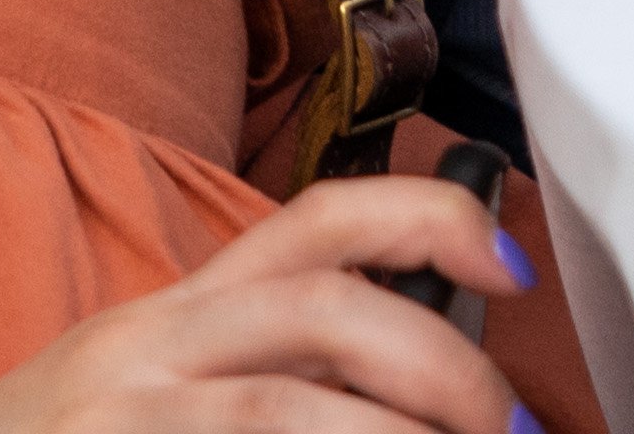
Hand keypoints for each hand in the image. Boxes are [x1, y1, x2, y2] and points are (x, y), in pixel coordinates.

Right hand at [0, 172, 525, 433]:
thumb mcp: (146, 381)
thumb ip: (262, 363)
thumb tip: (415, 380)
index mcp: (176, 312)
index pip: (319, 219)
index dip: (430, 219)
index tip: (509, 264)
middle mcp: (150, 352)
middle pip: (325, 312)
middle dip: (443, 369)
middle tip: (505, 423)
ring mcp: (124, 422)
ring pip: (287, 412)